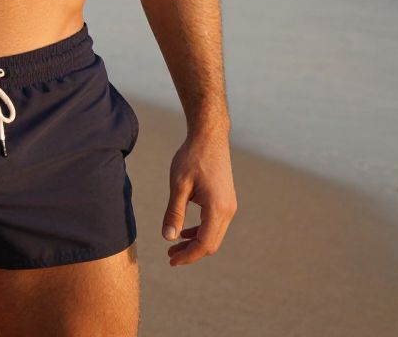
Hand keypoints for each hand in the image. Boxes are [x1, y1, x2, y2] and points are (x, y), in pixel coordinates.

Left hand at [162, 128, 236, 265]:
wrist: (209, 137)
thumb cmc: (192, 157)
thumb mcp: (178, 184)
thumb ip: (174, 212)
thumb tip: (168, 237)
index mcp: (217, 208)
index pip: (204, 244)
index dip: (188, 256)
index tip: (171, 260)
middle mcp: (228, 211)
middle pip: (211, 244)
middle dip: (191, 253)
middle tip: (170, 256)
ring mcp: (229, 206)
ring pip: (213, 235)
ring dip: (195, 243)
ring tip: (173, 245)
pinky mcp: (226, 201)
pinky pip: (214, 224)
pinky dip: (200, 231)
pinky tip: (184, 230)